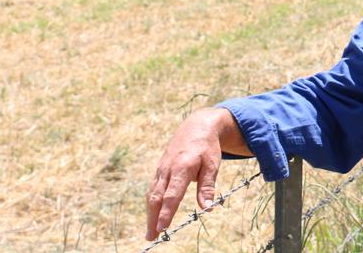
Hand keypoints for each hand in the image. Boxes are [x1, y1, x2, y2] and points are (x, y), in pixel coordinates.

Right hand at [145, 107, 250, 240]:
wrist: (196, 126)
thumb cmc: (207, 147)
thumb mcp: (212, 164)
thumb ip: (208, 186)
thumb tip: (208, 208)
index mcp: (182, 167)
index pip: (172, 194)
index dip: (166, 212)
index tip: (163, 228)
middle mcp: (168, 168)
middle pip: (156, 197)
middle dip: (153, 218)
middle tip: (151, 237)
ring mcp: (162, 168)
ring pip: (152, 193)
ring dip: (150, 213)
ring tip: (150, 232)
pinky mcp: (160, 169)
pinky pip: (153, 188)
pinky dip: (151, 203)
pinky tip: (152, 215)